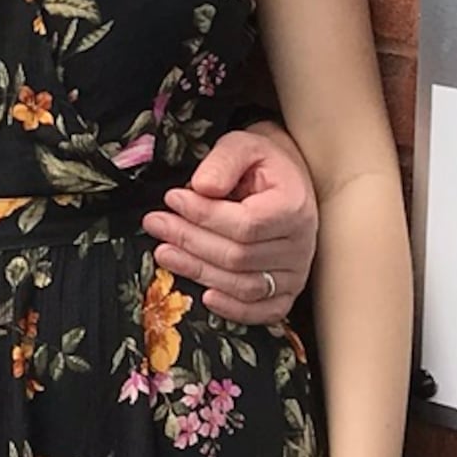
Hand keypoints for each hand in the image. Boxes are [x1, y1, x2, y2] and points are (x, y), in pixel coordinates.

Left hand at [148, 125, 316, 326]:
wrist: (286, 180)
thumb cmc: (261, 162)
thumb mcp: (243, 145)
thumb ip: (223, 161)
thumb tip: (201, 187)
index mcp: (293, 207)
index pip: (245, 225)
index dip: (203, 216)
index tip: (172, 198)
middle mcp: (300, 245)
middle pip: (238, 257)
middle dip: (190, 241)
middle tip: (155, 223)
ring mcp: (296, 273)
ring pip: (244, 286)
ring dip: (199, 272)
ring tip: (163, 252)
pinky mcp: (287, 291)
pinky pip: (263, 311)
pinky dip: (233, 309)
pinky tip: (204, 295)